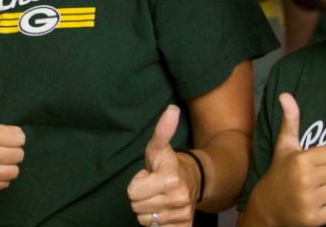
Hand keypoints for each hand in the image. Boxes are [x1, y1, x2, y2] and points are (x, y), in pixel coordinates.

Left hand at [127, 104, 194, 226]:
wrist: (194, 180)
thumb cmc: (168, 164)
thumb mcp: (159, 147)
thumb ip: (162, 130)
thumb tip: (171, 110)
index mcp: (170, 179)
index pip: (132, 192)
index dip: (138, 182)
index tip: (149, 176)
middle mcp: (178, 199)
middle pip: (136, 207)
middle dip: (141, 196)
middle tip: (154, 186)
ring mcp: (182, 215)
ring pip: (144, 220)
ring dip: (148, 209)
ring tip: (159, 197)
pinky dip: (157, 222)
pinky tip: (165, 210)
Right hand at [248, 93, 325, 225]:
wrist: (267, 207)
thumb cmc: (280, 172)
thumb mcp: (285, 146)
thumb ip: (290, 120)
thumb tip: (285, 94)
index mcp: (301, 160)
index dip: (325, 159)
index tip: (312, 164)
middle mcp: (305, 179)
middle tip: (312, 179)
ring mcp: (309, 201)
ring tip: (312, 192)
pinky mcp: (313, 219)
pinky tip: (313, 206)